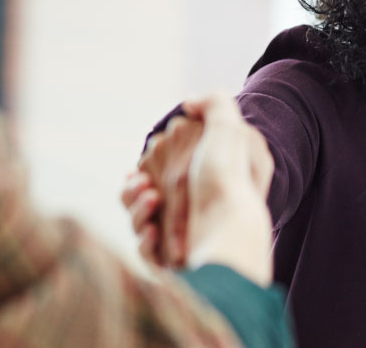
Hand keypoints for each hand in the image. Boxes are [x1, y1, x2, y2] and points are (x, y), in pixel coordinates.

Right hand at [123, 94, 273, 284]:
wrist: (230, 233)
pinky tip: (154, 231)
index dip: (151, 163)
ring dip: (136, 208)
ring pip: (138, 220)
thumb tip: (189, 103)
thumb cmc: (228, 181)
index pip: (164, 168)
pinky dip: (144, 239)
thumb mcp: (230, 129)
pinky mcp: (172, 263)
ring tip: (151, 200)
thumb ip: (213, 104)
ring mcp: (181, 237)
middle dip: (135, 187)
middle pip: (144, 193)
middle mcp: (193, 209)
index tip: (148, 159)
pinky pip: (145, 250)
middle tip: (144, 185)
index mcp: (203, 181)